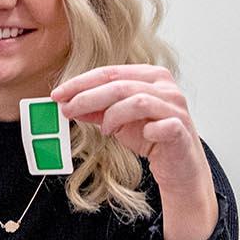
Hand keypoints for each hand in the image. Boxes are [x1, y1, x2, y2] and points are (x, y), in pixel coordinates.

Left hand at [52, 65, 217, 239]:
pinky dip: (148, 130)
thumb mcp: (117, 121)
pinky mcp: (181, 130)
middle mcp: (165, 87)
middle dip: (87, 97)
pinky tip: (142, 136)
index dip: (81, 82)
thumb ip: (96, 110)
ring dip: (113, 115)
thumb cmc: (151, 138)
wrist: (179, 167)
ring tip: (104, 130)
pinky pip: (163, 126)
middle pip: (119, 85)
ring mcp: (175, 107)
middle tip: (66, 110)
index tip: (57, 94)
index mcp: (150, 76)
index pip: (109, 72)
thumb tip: (67, 104)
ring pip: (137, 101)